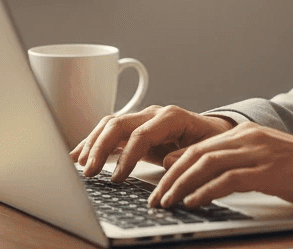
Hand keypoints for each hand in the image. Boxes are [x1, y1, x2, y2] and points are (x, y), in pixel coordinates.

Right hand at [68, 105, 235, 178]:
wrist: (214, 132)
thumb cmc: (210, 141)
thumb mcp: (206, 149)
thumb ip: (186, 155)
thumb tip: (167, 162)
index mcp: (170, 117)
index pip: (140, 134)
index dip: (126, 157)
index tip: (117, 178)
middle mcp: (153, 114)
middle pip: (119, 124)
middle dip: (100, 147)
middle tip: (88, 172)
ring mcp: (142, 119)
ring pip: (110, 124)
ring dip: (92, 143)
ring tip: (79, 164)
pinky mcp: (135, 128)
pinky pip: (110, 130)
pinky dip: (93, 142)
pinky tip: (79, 154)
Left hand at [147, 123, 292, 210]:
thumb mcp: (263, 160)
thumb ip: (235, 163)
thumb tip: (203, 177)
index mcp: (244, 133)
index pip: (199, 146)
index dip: (174, 164)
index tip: (158, 182)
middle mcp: (247, 137)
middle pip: (197, 153)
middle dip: (171, 176)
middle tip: (155, 197)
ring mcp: (257, 152)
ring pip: (207, 164)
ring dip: (181, 184)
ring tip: (167, 202)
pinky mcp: (267, 170)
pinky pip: (228, 179)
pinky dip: (206, 191)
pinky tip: (193, 202)